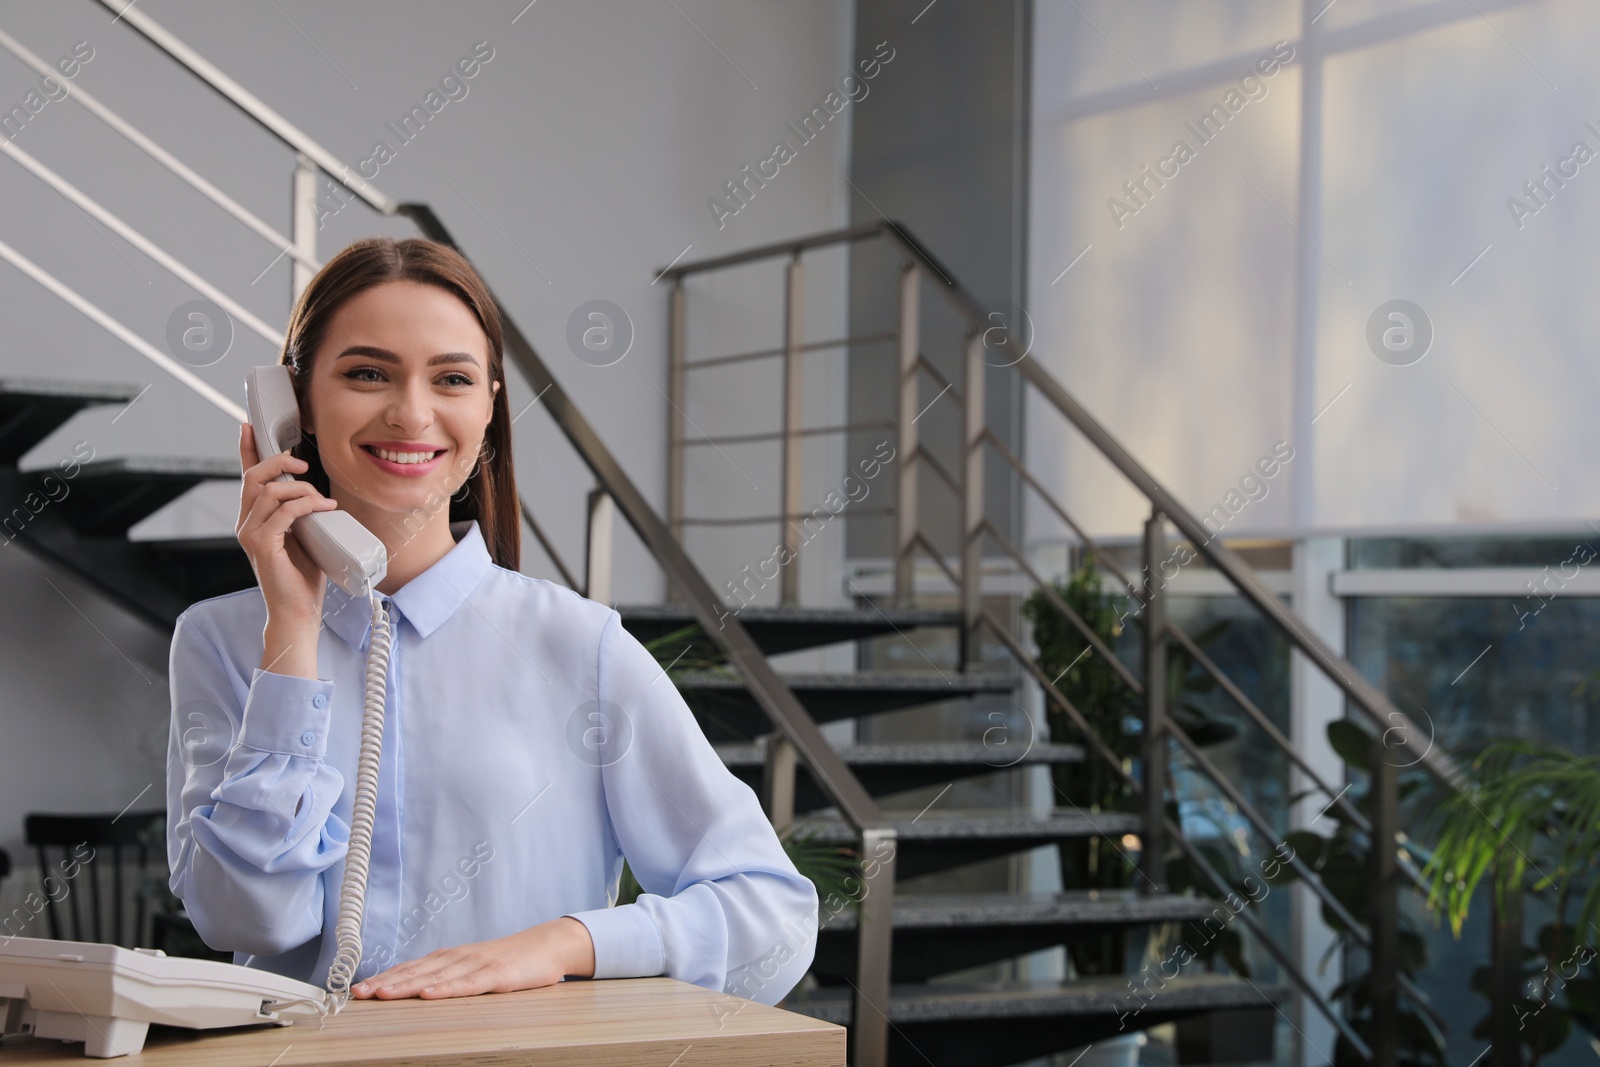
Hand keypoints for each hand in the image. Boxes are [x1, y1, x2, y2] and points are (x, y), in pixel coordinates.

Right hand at [237, 421, 338, 627]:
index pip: (247, 478)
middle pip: (254, 477)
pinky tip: (324, 509)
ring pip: (270, 491)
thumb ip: (303, 515)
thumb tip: (319, 494)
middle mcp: (246, 524)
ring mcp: (251, 534)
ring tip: (323, 501)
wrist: (298, 611)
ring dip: (301, 489)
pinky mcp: (261, 546)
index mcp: (255, 519)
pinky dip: (306, 505)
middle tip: (304, 464)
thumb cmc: (303, 577)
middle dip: (279, 461)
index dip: (247, 450)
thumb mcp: (305, 535)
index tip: (250, 427)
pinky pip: (283, 512)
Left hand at [349, 917, 595, 1000]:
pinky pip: (467, 985)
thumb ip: (447, 977)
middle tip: (358, 994)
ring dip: (406, 986)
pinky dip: (445, 989)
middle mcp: (457, 957)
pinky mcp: (496, 974)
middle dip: (384, 983)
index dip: (383, 978)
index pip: (409, 968)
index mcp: (449, 957)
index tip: (356, 990)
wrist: (547, 945)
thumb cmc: (509, 960)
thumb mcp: (473, 969)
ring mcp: (476, 964)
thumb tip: (415, 990)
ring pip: (435, 977)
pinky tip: (428, 994)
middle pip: (415, 971)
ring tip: (382, 994)